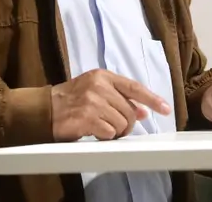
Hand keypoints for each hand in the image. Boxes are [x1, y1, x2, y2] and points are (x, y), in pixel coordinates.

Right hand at [51, 69, 171, 141]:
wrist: (45, 109)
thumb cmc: (72, 100)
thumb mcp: (96, 91)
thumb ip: (120, 98)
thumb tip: (144, 111)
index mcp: (103, 76)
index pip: (134, 87)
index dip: (152, 99)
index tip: (166, 108)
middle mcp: (99, 86)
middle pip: (129, 111)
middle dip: (127, 124)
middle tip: (114, 126)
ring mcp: (93, 102)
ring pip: (122, 124)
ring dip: (115, 131)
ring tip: (101, 128)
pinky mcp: (86, 118)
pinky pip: (109, 133)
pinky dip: (105, 136)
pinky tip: (94, 132)